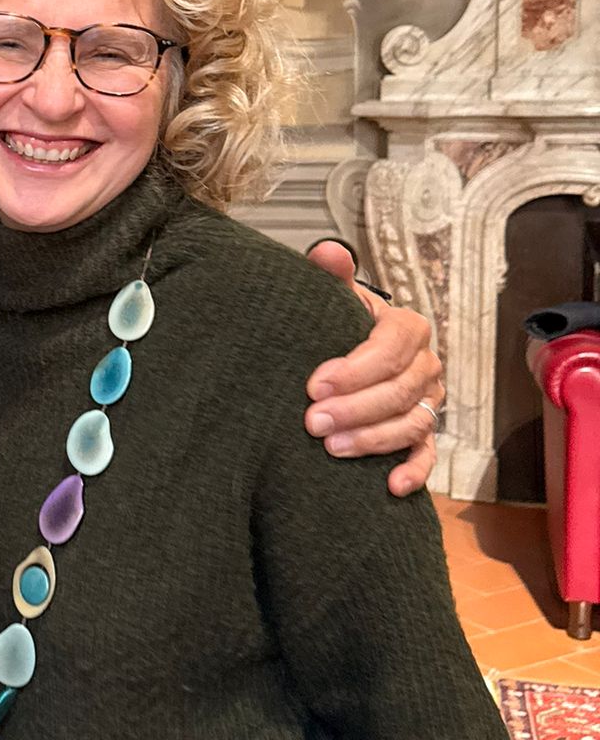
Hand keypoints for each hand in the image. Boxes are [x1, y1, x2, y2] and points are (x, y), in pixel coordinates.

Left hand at [304, 240, 443, 495]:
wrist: (339, 355)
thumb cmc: (335, 326)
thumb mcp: (333, 299)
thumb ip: (330, 275)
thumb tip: (327, 253)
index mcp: (405, 328)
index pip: (394, 346)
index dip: (356, 367)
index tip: (314, 384)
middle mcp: (424, 365)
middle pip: (400, 389)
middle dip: (356, 408)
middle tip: (312, 421)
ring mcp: (427, 401)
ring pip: (412, 422)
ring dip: (373, 439)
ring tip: (331, 448)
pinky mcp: (422, 434)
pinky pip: (427, 454)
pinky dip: (413, 471)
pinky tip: (390, 486)